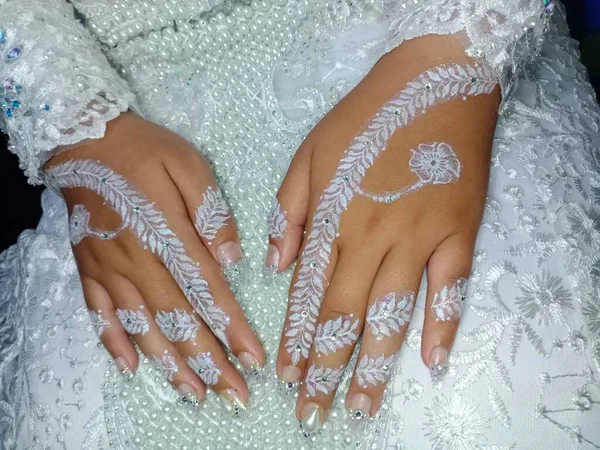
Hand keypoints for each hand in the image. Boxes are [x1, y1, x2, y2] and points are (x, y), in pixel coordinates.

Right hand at [46, 113, 263, 412]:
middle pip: (178, 321)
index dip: (232, 328)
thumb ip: (212, 213)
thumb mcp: (188, 166)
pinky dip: (116, 344)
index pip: (208, 291)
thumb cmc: (144, 151)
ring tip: (194, 393)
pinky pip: (100, 315)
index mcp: (168, 235)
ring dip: (170, 364)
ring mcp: (110, 270)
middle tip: (234, 394)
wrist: (84, 141)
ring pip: (143, 327)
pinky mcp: (90, 270)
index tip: (253, 358)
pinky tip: (133, 368)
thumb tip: (233, 259)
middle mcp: (138, 262)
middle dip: (209, 361)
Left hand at [267, 35, 500, 433]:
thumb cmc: (367, 116)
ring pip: (393, 314)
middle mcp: (373, 238)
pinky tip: (433, 363)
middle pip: (346, 316)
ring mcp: (420, 238)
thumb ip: (289, 210)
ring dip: (376, 365)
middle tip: (315, 412)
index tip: (287, 378)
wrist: (436, 82)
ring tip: (364, 406)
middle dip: (327, 369)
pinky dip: (443, 326)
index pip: (310, 294)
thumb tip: (276, 264)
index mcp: (333, 218)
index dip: (297, 340)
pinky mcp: (458, 232)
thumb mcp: (310, 152)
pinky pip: (451, 289)